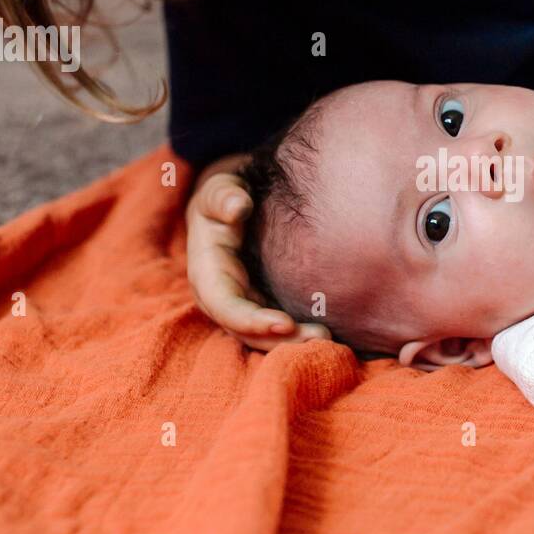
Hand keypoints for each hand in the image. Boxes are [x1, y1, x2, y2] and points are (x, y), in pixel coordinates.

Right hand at [185, 155, 330, 349]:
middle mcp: (220, 296)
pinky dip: (296, 335)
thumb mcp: (218, 190)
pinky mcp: (260, 305)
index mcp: (206, 272)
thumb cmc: (226, 196)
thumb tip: (238, 207)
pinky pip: (274, 328)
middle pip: (246, 330)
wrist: (232, 204)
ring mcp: (240, 304)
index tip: (286, 323)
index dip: (251, 320)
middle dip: (279, 341)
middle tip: (320, 338)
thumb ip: (224, 197)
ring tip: (327, 340)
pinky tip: (325, 335)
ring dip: (292, 343)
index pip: (225, 305)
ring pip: (261, 335)